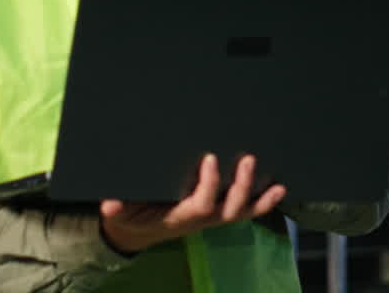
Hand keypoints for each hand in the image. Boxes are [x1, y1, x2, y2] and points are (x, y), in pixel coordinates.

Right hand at [99, 153, 286, 253]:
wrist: (139, 229)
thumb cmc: (133, 213)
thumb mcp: (121, 212)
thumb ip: (117, 208)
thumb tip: (108, 205)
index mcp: (179, 217)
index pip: (200, 205)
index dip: (208, 185)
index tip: (210, 159)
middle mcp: (201, 219)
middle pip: (228, 210)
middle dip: (240, 187)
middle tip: (248, 159)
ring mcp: (212, 216)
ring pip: (240, 211)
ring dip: (258, 197)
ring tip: (275, 181)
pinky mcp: (218, 211)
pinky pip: (245, 210)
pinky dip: (263, 202)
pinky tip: (280, 189)